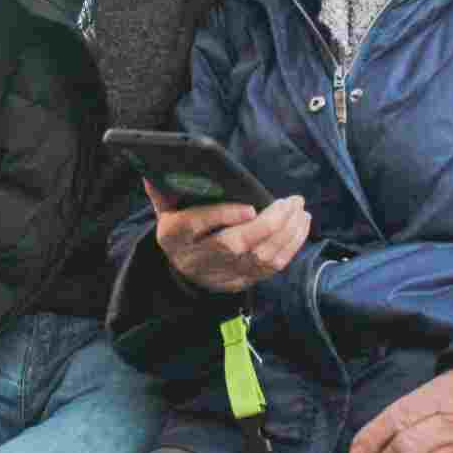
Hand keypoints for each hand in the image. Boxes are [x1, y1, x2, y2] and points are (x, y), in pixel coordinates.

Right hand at [146, 179, 310, 292]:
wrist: (182, 273)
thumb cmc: (180, 230)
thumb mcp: (165, 210)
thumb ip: (162, 191)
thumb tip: (152, 170)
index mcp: (175, 236)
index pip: (196, 226)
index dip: (223, 217)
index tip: (250, 207)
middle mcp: (197, 258)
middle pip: (234, 245)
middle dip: (268, 224)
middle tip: (290, 201)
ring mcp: (221, 274)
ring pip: (258, 258)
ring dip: (286, 234)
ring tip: (300, 210)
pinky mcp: (241, 282)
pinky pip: (271, 268)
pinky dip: (290, 246)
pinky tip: (301, 225)